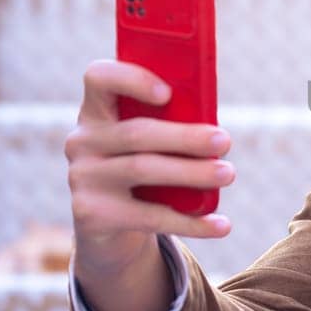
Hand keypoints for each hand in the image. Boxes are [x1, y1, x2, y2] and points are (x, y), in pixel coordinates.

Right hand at [64, 60, 234, 279]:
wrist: (109, 231)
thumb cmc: (142, 171)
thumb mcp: (150, 145)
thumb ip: (169, 126)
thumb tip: (214, 132)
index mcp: (96, 111)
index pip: (99, 79)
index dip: (132, 79)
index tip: (168, 92)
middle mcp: (82, 141)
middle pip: (136, 132)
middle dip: (185, 137)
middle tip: (224, 141)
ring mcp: (82, 179)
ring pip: (143, 169)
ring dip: (192, 172)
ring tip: (228, 173)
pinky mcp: (91, 216)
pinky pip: (149, 216)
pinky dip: (191, 221)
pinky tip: (221, 224)